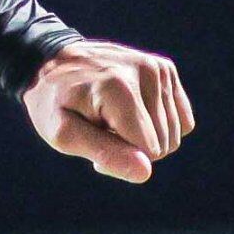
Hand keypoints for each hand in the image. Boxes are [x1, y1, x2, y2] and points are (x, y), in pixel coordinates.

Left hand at [23, 38, 193, 181]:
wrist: (52, 61)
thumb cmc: (54, 103)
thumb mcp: (63, 134)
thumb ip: (104, 154)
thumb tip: (145, 172)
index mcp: (118, 88)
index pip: (150, 152)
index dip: (121, 159)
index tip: (92, 141)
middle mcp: (145, 73)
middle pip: (165, 144)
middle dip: (134, 149)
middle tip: (100, 130)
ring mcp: (159, 69)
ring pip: (174, 135)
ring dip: (146, 137)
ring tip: (112, 118)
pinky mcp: (166, 70)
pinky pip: (182, 120)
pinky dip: (159, 124)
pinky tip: (131, 112)